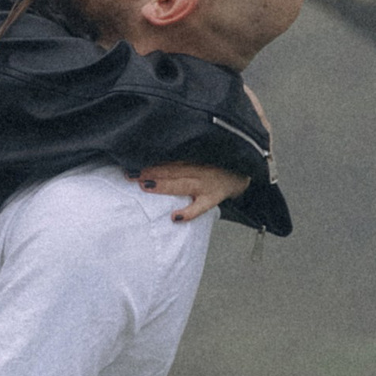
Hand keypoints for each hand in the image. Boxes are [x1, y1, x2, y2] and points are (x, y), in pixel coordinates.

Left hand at [135, 161, 255, 223]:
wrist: (245, 173)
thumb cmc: (217, 165)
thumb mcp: (199, 158)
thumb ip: (179, 160)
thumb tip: (152, 164)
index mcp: (193, 159)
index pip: (169, 159)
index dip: (150, 160)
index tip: (132, 160)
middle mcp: (198, 169)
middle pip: (171, 169)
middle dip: (150, 171)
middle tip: (130, 173)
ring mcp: (206, 185)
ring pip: (182, 184)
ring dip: (163, 185)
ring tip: (145, 185)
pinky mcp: (213, 199)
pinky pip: (200, 208)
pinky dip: (188, 212)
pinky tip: (175, 217)